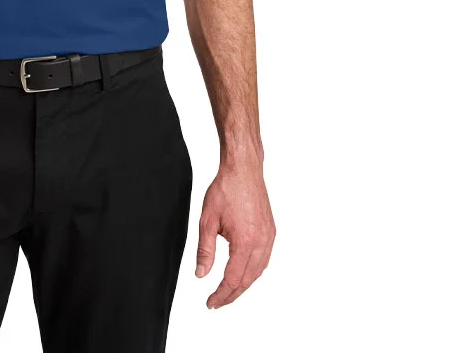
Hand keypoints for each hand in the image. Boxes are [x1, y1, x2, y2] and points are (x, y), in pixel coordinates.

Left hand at [195, 162, 274, 307]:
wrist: (243, 169)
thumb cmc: (226, 189)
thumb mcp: (207, 220)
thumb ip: (205, 250)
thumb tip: (201, 275)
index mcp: (245, 242)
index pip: (233, 279)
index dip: (221, 295)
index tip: (210, 303)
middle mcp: (261, 242)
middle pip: (247, 280)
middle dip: (231, 295)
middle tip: (217, 302)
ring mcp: (269, 237)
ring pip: (258, 272)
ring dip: (243, 285)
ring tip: (228, 292)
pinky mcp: (271, 232)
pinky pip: (264, 260)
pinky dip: (253, 272)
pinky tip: (243, 273)